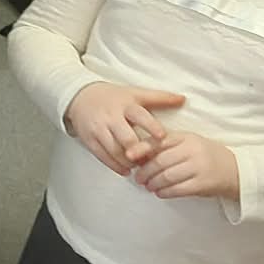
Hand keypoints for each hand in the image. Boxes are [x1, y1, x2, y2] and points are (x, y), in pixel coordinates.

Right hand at [63, 81, 186, 175]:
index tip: (162, 137)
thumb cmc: (113, 97)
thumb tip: (184, 99)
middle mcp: (111, 117)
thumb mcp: (135, 93)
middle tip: (150, 161)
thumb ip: (160, 98)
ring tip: (139, 167)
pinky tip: (125, 170)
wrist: (80, 97)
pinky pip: (102, 156)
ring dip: (128, 162)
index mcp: (125, 105)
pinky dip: (115, 166)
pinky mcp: (88, 139)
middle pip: (126, 137)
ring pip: (114, 150)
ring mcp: (98, 129)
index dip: (151, 126)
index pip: (140, 115)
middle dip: (138, 151)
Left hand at [129, 131, 239, 200]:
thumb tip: (137, 155)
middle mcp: (193, 150)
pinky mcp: (203, 184)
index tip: (128, 156)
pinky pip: (177, 190)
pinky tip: (160, 193)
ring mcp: (199, 167)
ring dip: (153, 183)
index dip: (141, 149)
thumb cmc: (205, 156)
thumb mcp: (188, 144)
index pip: (158, 141)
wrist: (236, 170)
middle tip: (138, 178)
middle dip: (145, 172)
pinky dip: (164, 192)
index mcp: (186, 137)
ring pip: (167, 177)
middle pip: (160, 161)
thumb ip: (166, 146)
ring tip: (148, 186)